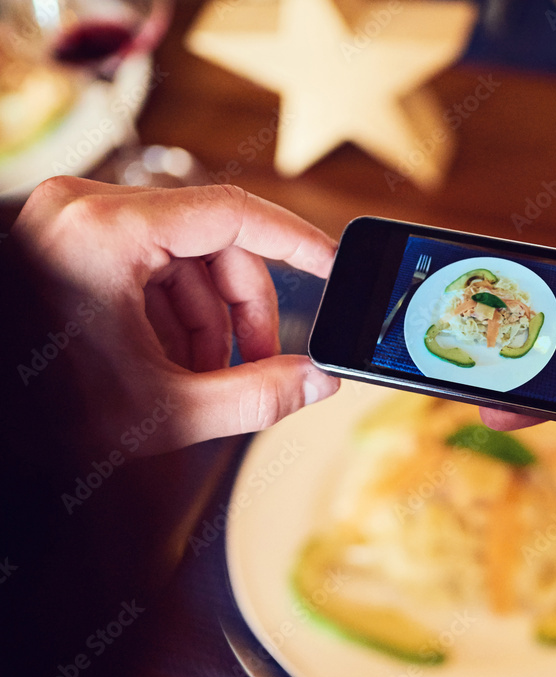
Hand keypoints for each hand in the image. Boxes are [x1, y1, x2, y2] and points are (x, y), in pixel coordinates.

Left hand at [11, 177, 339, 454]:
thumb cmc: (46, 412)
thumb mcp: (168, 410)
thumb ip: (258, 397)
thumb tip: (318, 380)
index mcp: (107, 232)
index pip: (234, 213)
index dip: (296, 242)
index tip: (334, 268)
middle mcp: (87, 209)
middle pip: (215, 243)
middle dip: (245, 312)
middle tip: (259, 365)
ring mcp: (77, 222)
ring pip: (188, 260)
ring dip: (211, 322)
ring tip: (203, 378)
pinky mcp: (75, 241)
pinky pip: (155, 267)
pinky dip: (176, 316)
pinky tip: (172, 363)